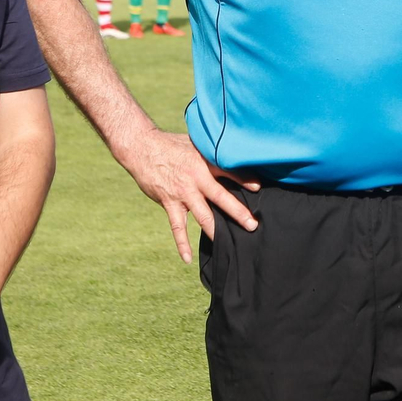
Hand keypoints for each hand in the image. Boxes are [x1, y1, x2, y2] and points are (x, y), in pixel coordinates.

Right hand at [113, 127, 260, 262]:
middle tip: (252, 225)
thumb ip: (212, 152)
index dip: (244, 179)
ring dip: (215, 230)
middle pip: (221, 197)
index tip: (259, 188)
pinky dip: (182, 243)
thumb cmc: (172, 144)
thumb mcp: (195, 142)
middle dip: (237, 212)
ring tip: (228, 243)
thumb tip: (232, 152)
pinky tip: (187, 259)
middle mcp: (196, 178)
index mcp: (204, 161)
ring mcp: (182, 192)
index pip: (228, 171)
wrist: (142, 148)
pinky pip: (177, 227)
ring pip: (202, 215)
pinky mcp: (169, 202)